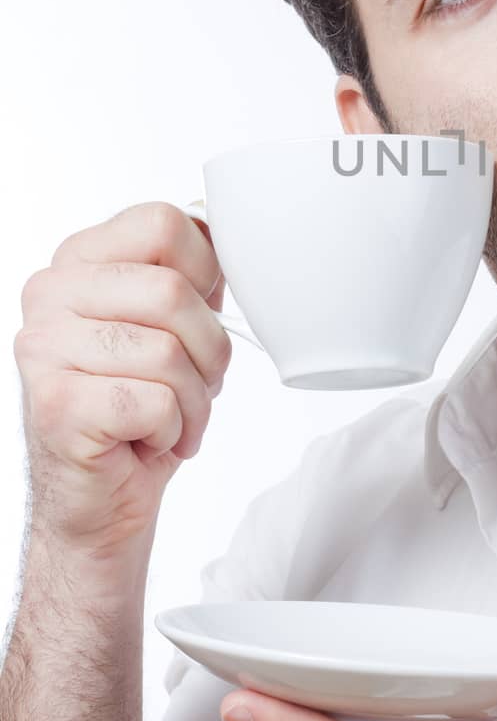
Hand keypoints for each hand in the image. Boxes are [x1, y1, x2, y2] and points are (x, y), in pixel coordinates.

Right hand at [13, 200, 231, 562]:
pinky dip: (172, 430)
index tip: (201, 314)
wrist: (102, 498)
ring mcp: (44, 348)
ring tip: (172, 418)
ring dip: (194, 399)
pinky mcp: (56, 404)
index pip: (163, 222)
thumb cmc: (141, 407)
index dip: (206, 272)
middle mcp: (49, 294)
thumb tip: (227, 223)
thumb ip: (194, 274)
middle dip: (210, 350)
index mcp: (79, 260)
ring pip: (168, 352)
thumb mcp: (176, 325)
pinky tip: (147, 439)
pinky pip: (155, 402)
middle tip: (198, 383)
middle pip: (172, 291)